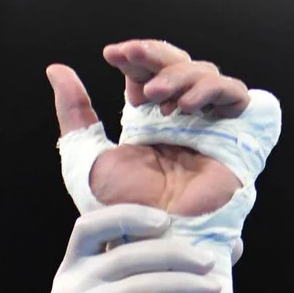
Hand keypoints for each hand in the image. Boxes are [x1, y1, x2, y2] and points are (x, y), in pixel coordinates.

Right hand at [46, 205, 220, 292]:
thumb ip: (169, 269)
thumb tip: (230, 244)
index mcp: (73, 271)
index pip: (89, 226)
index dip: (127, 216)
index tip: (166, 223)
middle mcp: (64, 288)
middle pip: (122, 255)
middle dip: (173, 255)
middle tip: (209, 264)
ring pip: (132, 285)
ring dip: (180, 283)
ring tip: (213, 289)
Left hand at [48, 40, 248, 215]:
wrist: (151, 239)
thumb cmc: (117, 210)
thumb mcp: (85, 156)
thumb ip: (74, 114)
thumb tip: (56, 69)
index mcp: (146, 125)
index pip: (147, 74)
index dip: (134, 57)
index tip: (111, 53)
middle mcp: (180, 123)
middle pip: (178, 66)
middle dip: (154, 55)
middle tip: (130, 57)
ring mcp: (209, 128)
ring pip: (206, 74)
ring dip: (178, 74)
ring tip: (156, 96)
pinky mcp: (236, 138)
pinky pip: (238, 96)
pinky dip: (213, 89)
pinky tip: (187, 104)